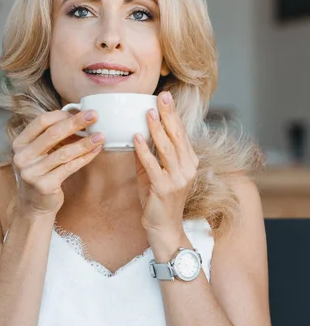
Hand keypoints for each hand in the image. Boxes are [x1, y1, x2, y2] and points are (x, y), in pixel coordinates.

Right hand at [12, 109, 104, 216]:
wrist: (34, 205)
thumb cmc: (41, 172)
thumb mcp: (39, 152)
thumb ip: (52, 136)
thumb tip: (78, 116)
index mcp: (19, 143)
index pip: (41, 122)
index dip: (62, 115)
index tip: (81, 111)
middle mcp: (21, 157)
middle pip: (52, 134)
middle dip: (76, 123)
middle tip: (94, 116)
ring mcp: (31, 173)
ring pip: (64, 152)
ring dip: (85, 142)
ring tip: (100, 136)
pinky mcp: (44, 186)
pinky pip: (69, 168)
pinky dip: (84, 158)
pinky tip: (95, 151)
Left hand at [133, 91, 198, 237]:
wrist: (164, 228)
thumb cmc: (158, 200)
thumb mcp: (154, 173)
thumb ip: (148, 155)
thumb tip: (136, 134)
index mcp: (189, 162)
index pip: (181, 133)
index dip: (173, 114)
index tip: (165, 97)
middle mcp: (188, 168)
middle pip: (177, 136)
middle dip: (169, 114)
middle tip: (161, 96)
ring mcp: (178, 179)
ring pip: (167, 148)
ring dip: (157, 129)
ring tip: (149, 113)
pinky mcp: (165, 188)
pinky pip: (153, 165)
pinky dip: (144, 150)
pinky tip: (136, 137)